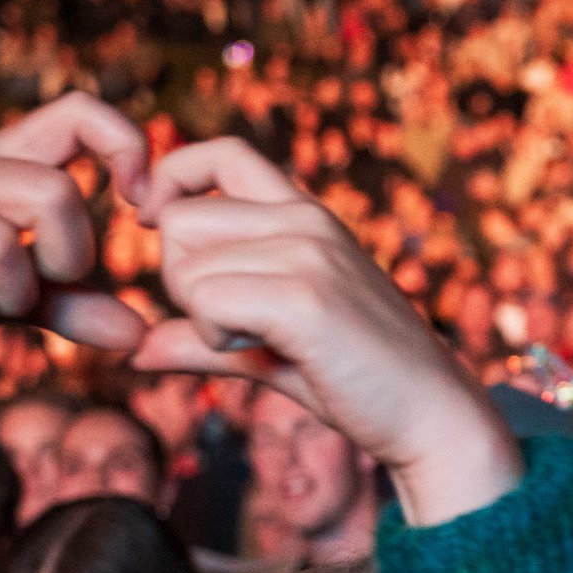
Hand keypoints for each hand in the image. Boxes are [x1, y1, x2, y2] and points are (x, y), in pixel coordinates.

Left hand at [134, 138, 521, 526]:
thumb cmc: (359, 383)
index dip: (172, 181)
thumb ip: (205, 336)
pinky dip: (219, 341)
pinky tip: (271, 355)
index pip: (219, 154)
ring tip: (264, 344)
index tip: (157, 226)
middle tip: (236, 326)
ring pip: (185, 269)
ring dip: (203, 321)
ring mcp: (309, 253)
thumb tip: (139, 348)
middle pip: (178, 223)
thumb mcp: (271, 348)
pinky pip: (208, 304)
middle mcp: (307, 220)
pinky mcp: (306, 297)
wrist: (433, 418)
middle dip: (182, 283)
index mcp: (306, 216)